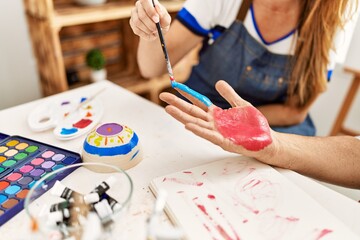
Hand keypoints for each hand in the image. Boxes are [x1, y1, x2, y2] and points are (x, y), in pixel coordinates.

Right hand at [130, 0, 170, 40]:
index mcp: (149, 1)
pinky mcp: (132, 22)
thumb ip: (163, 15)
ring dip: (147, 30)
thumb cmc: (162, 23)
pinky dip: (144, 34)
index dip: (150, 11)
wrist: (157, 31)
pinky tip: (150, 34)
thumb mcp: (166, 20)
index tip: (157, 20)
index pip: (145, 1)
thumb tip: (157, 8)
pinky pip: (136, 29)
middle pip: (142, 15)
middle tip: (156, 30)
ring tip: (154, 32)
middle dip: (150, 24)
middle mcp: (139, 5)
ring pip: (137, 22)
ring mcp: (134, 13)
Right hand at [159, 80, 277, 160]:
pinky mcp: (224, 142)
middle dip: (177, 104)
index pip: (197, 102)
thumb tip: (218, 82)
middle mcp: (213, 124)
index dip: (186, 94)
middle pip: (191, 112)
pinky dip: (198, 131)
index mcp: (216, 115)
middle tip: (163, 96)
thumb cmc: (254, 125)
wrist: (266, 140)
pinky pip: (209, 136)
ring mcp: (217, 133)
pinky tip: (187, 125)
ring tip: (168, 109)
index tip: (175, 86)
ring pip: (196, 124)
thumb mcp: (241, 105)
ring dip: (182, 117)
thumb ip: (229, 95)